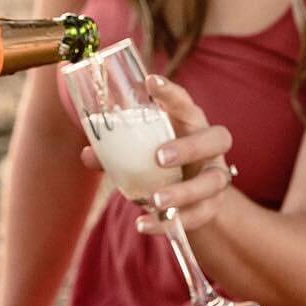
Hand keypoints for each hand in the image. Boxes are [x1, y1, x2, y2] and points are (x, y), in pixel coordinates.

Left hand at [89, 75, 234, 234]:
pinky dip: (170, 223)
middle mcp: (210, 146)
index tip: (150, 81)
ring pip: (212, 182)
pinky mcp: (213, 205)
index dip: (171, 92)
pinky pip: (199, 215)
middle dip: (189, 147)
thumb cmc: (162, 162)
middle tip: (159, 157)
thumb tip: (87, 153)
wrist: (188, 197)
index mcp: (190, 122)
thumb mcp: (141, 152)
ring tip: (155, 201)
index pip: (185, 102)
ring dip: (183, 192)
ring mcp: (216, 175)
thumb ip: (115, 152)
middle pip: (217, 138)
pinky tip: (145, 224)